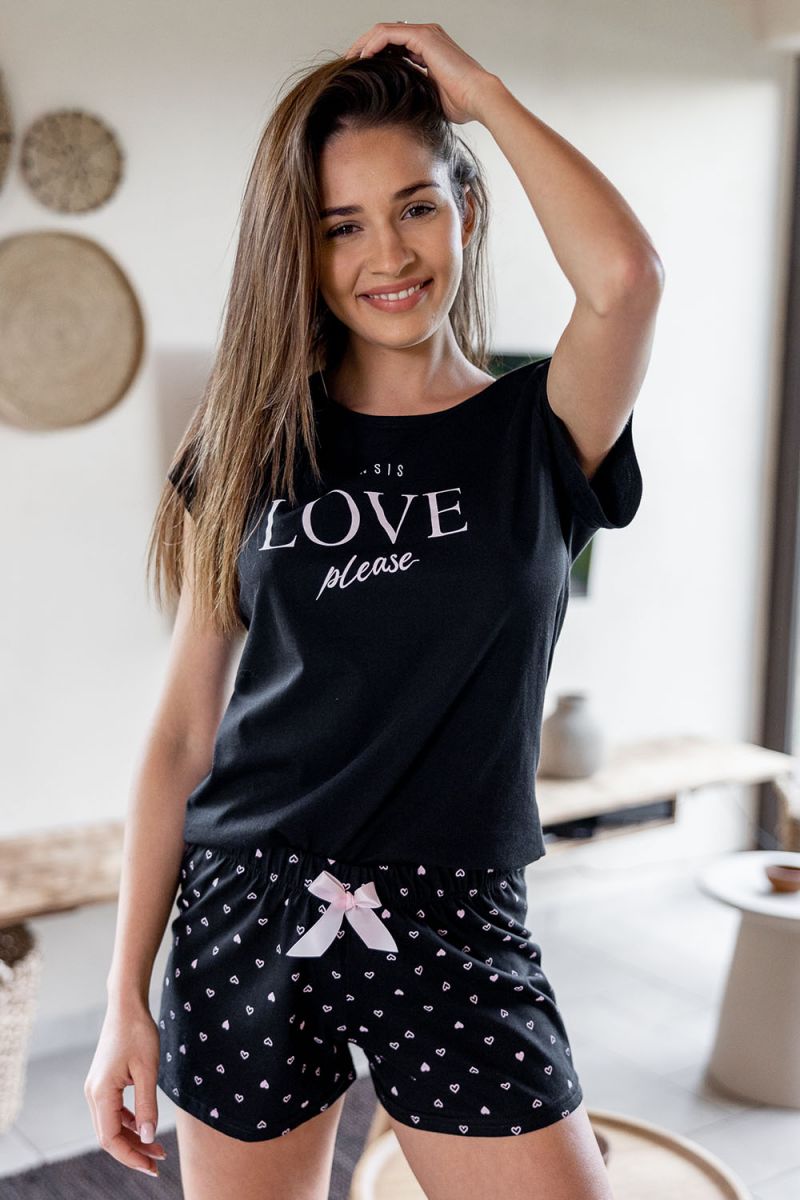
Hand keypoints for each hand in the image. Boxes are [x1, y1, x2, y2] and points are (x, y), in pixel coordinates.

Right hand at [84, 1003, 167, 1177]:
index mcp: (101, 1093)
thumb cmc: (138, 1033)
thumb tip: (149, 1138)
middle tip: (159, 1161)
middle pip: (109, 1136)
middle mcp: (93, 1094)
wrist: (126, 1006)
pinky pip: (113, 1111)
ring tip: (157, 1147)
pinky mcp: (103, 1082)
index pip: (110, 1139)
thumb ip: (147, 1105)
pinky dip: (129, 1122)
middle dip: (133, 1151)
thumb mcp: (148, 1070)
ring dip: (132, 1138)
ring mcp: (96, 1088)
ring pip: (111, 1125)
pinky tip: (145, 1125)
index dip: (131, 1156)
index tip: (152, 1166)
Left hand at [343, 22, 495, 124]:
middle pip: (386, 34)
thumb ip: (415, 91)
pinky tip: (363, 58)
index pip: (395, 45)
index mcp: (429, 50)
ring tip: (350, 60)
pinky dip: (373, 44)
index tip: (360, 71)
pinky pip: (389, 34)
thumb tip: (397, 102)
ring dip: (364, 43)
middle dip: (364, 46)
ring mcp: (426, 34)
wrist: (479, 99)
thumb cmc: (462, 104)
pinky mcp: (424, 37)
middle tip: (348, 62)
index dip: (375, 55)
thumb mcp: (430, 98)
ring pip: (384, 30)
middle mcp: (427, 37)